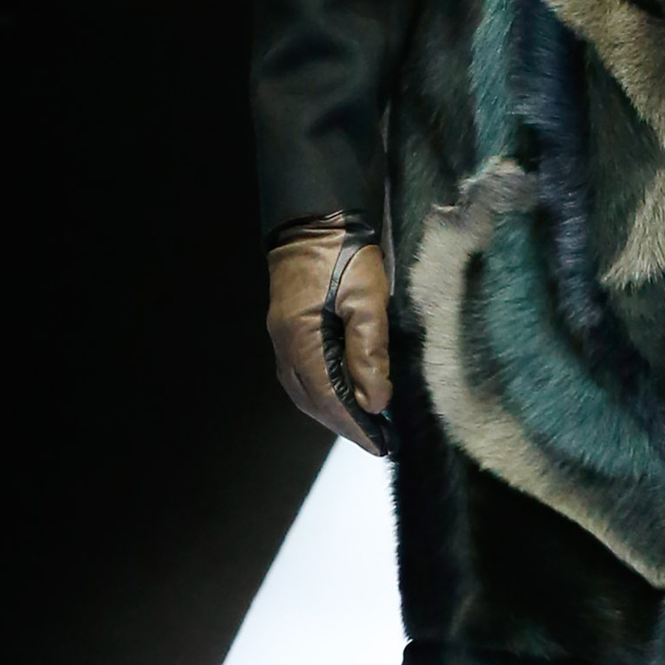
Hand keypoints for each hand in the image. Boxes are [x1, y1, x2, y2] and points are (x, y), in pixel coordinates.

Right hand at [267, 224, 391, 451]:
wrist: (314, 219)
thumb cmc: (344, 254)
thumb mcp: (367, 300)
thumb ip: (370, 352)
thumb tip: (375, 402)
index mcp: (302, 341)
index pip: (331, 399)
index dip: (357, 425)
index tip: (381, 445)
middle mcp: (286, 346)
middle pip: (315, 401)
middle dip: (346, 425)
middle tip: (379, 441)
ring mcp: (282, 338)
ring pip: (305, 391)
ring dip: (334, 412)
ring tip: (365, 425)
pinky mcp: (287, 330)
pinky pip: (302, 375)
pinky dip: (323, 394)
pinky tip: (344, 395)